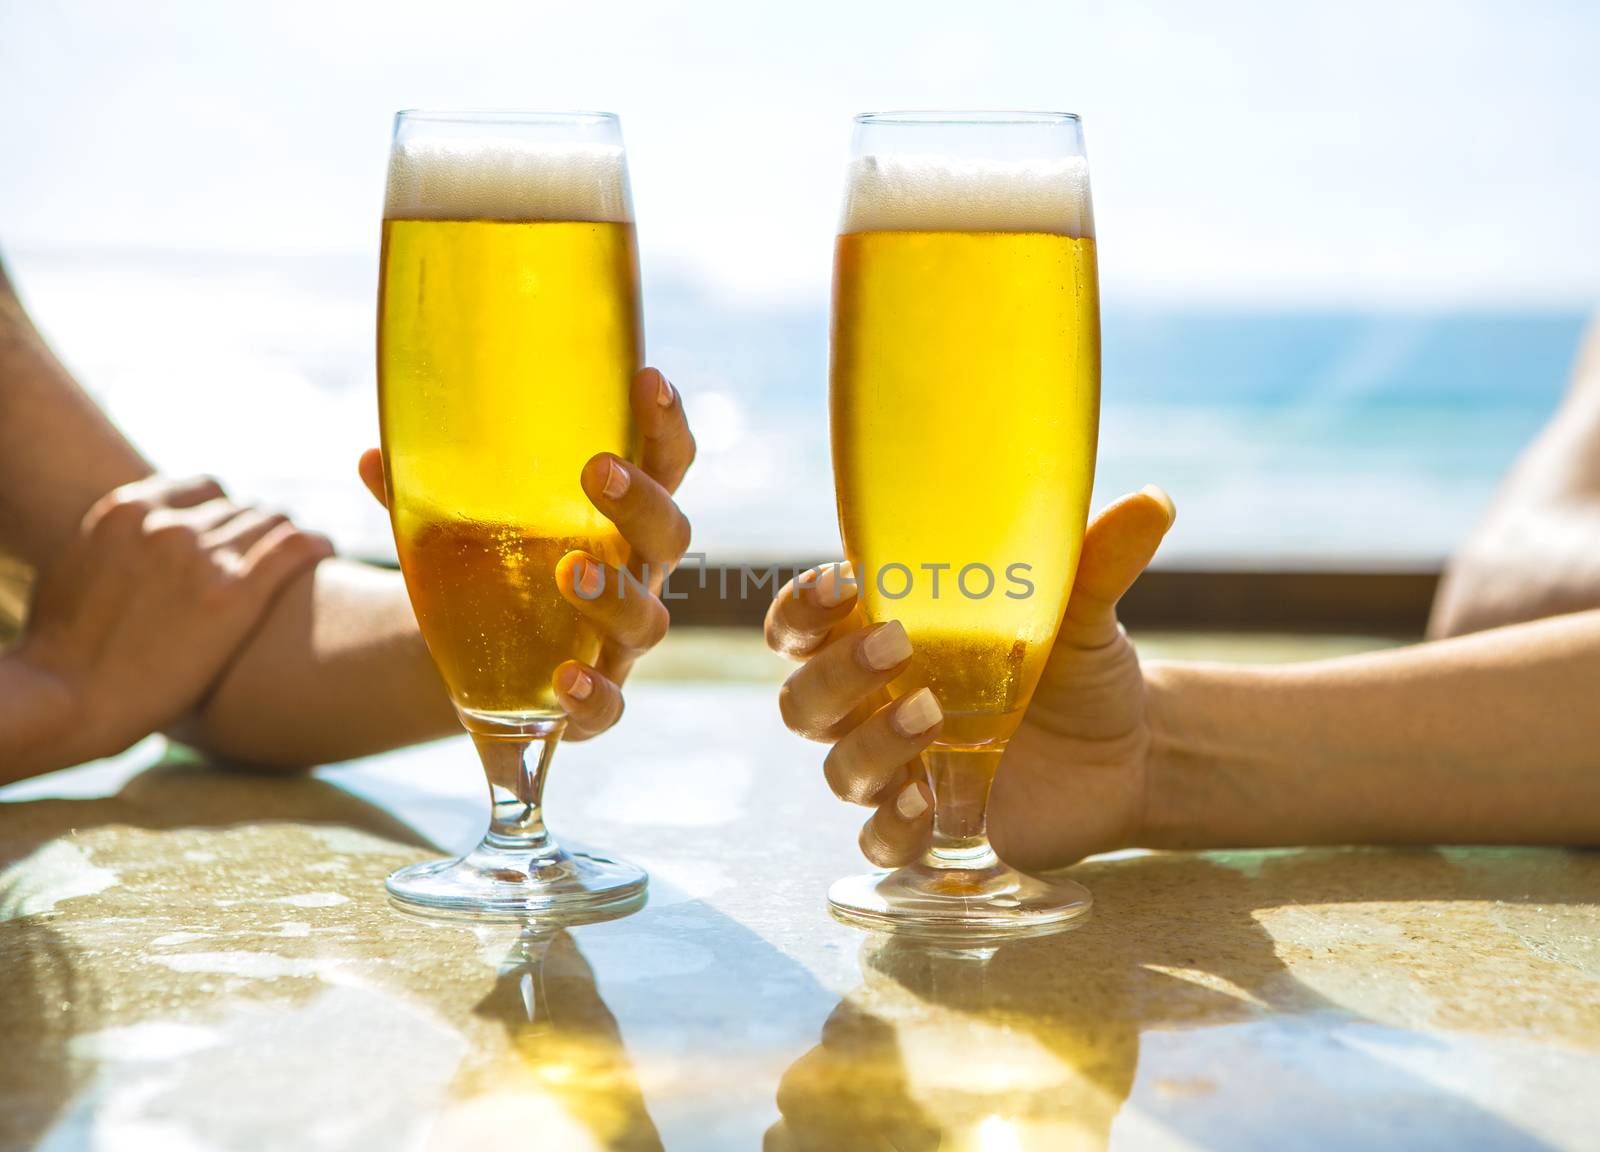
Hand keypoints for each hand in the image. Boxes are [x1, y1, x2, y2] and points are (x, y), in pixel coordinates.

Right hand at [11, 475, 332, 772]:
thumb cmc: (64, 652)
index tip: (238, 535)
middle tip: (274, 556)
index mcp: (128, 511)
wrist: (64, 700)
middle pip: (241, 509)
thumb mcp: (81, 570)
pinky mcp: (234, 595)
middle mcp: (169, 524)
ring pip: (271, 522)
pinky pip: (294, 548)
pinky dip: (315, 545)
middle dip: (257, 532)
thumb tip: (143, 547)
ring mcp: (203, 557)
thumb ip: (122, 546)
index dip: (226, 514)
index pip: (205, 489)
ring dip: (287, 538)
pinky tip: (326, 552)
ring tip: (303, 556)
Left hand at [359, 366, 694, 740]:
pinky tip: (564, 679)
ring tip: (571, 574)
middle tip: (598, 470)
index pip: (665, 463)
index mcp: (618, 518)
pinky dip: (594, 694)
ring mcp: (620, 640)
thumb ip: (426, 494)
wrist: (478, 663)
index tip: (647, 378)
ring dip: (615, 595)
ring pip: (647, 619)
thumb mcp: (461, 523)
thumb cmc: (492, 570)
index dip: (666, 423)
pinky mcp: (597, 700)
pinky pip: (611, 704)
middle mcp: (636, 573)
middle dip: (641, 502)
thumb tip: (374, 459)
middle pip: (670, 534)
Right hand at [767, 487, 1174, 871]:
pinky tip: (930, 806)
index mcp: (887, 639)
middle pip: (803, 699)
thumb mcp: (1086, 612)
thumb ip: (1098, 560)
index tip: (840, 583)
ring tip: (932, 718)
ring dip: (873, 744)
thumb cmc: (1079, 669)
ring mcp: (898, 769)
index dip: (801, 608)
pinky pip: (879, 841)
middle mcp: (875, 705)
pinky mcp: (928, 827)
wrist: (1129, 752)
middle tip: (897, 646)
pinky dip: (893, 826)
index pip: (804, 624)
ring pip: (838, 767)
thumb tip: (1153, 501)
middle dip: (834, 674)